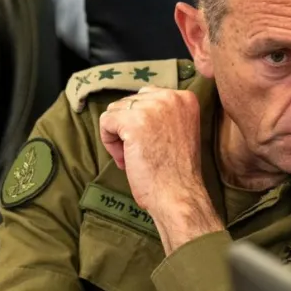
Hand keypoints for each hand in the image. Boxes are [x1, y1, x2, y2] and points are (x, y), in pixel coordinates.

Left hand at [99, 87, 222, 253]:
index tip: (150, 142)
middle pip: (131, 102)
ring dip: (118, 135)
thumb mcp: (179, 130)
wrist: (179, 193)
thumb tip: (132, 107)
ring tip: (132, 157)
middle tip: (140, 152)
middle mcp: (171, 97)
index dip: (143, 121)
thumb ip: (163, 114)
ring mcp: (153, 107)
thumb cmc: (177, 170)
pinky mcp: (134, 121)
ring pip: (116, 111)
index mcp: (185, 98)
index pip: (148, 97)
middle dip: (129, 127)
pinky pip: (106, 121)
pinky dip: (109, 142)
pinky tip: (124, 158)